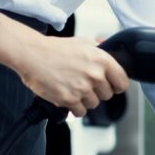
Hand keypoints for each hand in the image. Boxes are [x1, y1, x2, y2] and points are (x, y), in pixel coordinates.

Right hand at [15, 34, 130, 117]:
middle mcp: (95, 76)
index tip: (112, 86)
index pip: (122, 82)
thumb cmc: (55, 48)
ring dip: (85, 100)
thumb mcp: (83, 42)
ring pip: (93, 104)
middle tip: (85, 84)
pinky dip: (74, 108)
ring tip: (73, 88)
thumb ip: (99, 48)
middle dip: (98, 91)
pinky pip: (80, 112)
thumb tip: (109, 50)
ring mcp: (82, 89)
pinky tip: (67, 96)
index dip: (117, 85)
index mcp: (102, 60)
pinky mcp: (69, 99)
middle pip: (107, 95)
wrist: (32, 55)